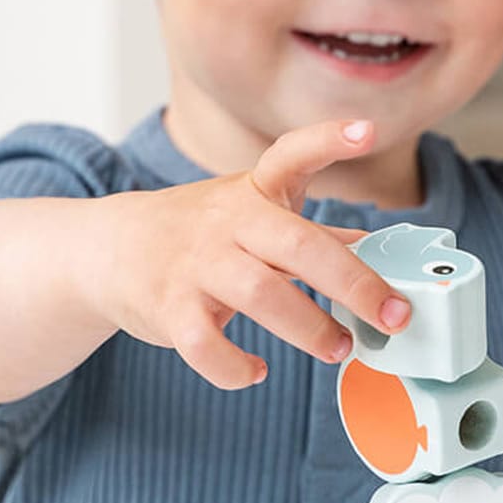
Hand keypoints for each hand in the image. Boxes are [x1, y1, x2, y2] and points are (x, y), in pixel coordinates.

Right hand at [86, 118, 410, 389]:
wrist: (109, 249)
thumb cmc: (201, 234)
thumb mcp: (256, 217)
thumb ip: (314, 235)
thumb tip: (378, 251)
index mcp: (253, 192)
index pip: (291, 154)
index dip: (328, 140)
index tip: (366, 131)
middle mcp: (227, 220)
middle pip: (297, 244)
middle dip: (353, 283)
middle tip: (394, 316)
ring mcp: (195, 263)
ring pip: (259, 294)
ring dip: (309, 328)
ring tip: (340, 349)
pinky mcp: (167, 306)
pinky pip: (204, 344)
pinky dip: (235, 367)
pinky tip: (256, 371)